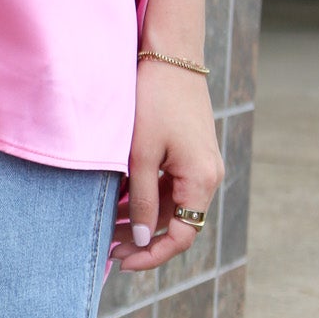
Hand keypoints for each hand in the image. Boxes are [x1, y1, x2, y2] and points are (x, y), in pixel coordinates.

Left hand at [116, 59, 224, 271]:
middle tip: (109, 248)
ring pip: (172, 207)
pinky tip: (121, 203)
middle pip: (178, 224)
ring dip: (143, 220)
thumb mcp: (141, 156)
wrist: (171, 55)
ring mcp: (201, 165)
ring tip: (110, 227)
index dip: (153, 255)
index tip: (123, 262)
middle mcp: (208, 176)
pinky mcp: (191, 155)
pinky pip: (171, 188)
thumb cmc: (155, 102)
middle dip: (143, 239)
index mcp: (202, 180)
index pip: (183, 236)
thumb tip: (144, 239)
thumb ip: (144, 201)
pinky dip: (147, 199)